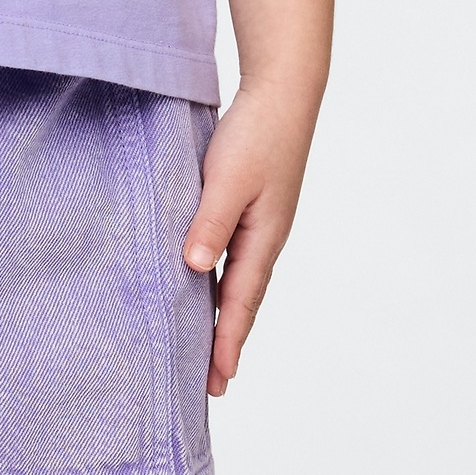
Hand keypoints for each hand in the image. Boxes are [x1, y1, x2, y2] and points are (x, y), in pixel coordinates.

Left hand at [181, 79, 320, 396]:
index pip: (240, 302)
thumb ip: (211, 222)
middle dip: (228, 339)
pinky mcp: (252, 205)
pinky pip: (234, 253)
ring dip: (224, 312)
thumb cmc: (256, 133)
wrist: (282, 92)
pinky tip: (205, 279)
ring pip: (239, 278)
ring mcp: (261, 222)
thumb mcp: (228, 179)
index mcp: (262, 238)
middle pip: (243, 299)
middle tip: (213, 382)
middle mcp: (264, 237)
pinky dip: (221, 278)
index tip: (216, 380)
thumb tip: (193, 267)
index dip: (226, 341)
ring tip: (208, 343)